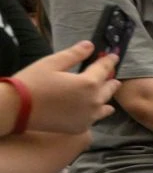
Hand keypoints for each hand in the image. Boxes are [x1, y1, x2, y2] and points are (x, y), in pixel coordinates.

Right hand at [5, 42, 119, 133]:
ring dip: (106, 99)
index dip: (109, 62)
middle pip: (108, 89)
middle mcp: (94, 101)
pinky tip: (95, 111)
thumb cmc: (33, 82)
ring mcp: (89, 117)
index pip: (104, 69)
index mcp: (89, 83)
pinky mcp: (81, 127)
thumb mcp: (52, 63)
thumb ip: (74, 54)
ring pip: (104, 106)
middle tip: (114, 77)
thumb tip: (90, 45)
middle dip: (111, 81)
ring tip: (109, 96)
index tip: (114, 57)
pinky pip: (94, 119)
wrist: (18, 109)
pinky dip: (96, 113)